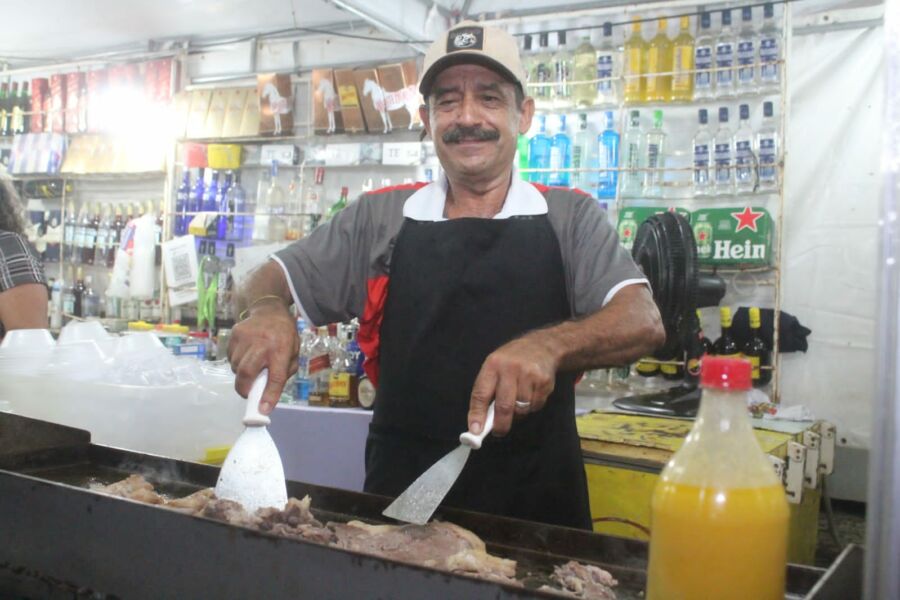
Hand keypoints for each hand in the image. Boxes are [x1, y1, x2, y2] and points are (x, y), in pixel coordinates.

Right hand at [228, 299, 298, 414]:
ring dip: (242, 374)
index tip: (262, 410)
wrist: (270, 311)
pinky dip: (237, 363)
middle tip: (248, 394)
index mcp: (282, 349)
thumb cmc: (284, 337)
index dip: (269, 395)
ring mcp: (245, 337)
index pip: (276, 376)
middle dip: (244, 389)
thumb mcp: (293, 354)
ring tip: (252, 366)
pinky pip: (231, 358)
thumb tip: (267, 397)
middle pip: (246, 372)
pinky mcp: (234, 334)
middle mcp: (262, 343)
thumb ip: (283, 374)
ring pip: (236, 367)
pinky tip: (246, 355)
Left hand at [467, 333, 557, 436]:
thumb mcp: (495, 367)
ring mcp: (529, 375)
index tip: (475, 431)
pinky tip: (531, 394)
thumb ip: (487, 390)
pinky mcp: (544, 382)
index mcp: (493, 365)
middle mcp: (510, 369)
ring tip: (518, 402)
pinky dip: (531, 407)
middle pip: (504, 406)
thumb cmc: (512, 360)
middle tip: (498, 432)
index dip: (477, 414)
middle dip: (500, 425)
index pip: (481, 393)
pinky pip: (535, 406)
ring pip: (521, 409)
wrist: (543, 345)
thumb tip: (480, 421)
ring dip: (518, 414)